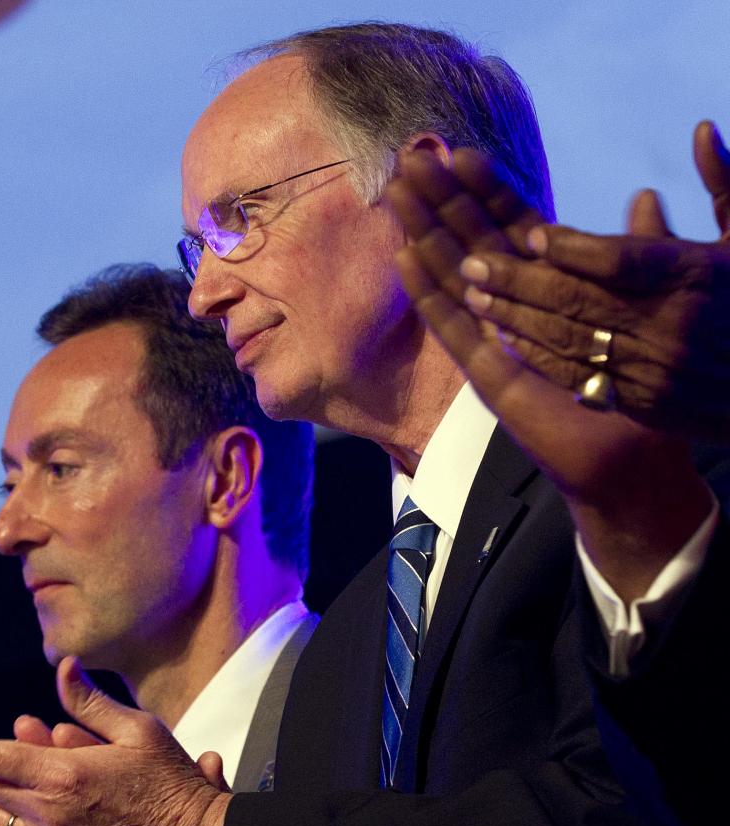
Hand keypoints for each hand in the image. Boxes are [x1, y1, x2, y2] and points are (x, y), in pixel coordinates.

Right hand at [404, 124, 729, 441]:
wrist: (630, 457)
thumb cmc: (639, 389)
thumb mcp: (648, 302)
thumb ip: (640, 252)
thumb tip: (645, 197)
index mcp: (550, 289)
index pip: (511, 228)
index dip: (486, 190)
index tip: (458, 150)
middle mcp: (514, 312)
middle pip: (470, 245)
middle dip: (439, 203)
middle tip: (406, 159)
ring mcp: (495, 343)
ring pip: (452, 279)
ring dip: (423, 235)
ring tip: (395, 195)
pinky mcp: (489, 375)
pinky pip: (454, 330)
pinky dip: (429, 295)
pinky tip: (405, 258)